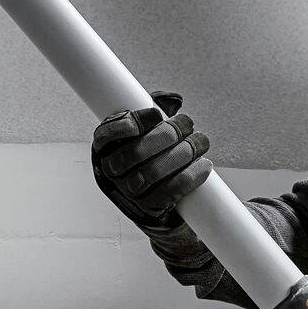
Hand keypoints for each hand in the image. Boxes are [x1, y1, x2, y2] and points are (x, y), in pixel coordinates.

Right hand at [92, 92, 212, 228]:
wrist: (153, 198)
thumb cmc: (148, 157)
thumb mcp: (144, 131)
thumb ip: (153, 114)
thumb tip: (173, 100)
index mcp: (104, 149)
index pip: (108, 134)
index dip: (133, 122)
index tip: (157, 114)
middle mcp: (111, 172)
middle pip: (136, 152)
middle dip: (167, 134)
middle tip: (187, 124)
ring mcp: (128, 193)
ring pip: (153, 172)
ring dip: (183, 153)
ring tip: (200, 142)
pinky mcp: (148, 208)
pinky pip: (169, 193)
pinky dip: (190, 177)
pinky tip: (203, 165)